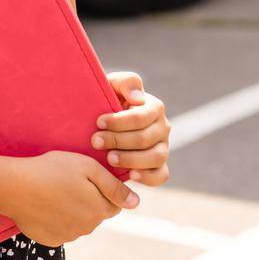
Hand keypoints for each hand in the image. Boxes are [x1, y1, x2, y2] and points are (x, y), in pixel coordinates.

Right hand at [5, 150, 138, 246]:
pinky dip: (56, 220)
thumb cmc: (52, 170)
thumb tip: (136, 203)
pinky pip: (61, 230)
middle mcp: (87, 228)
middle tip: (68, 183)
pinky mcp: (51, 240)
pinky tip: (45, 206)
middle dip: (88, 201)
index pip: (114, 204)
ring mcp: (68, 236)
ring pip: (79, 223)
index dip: (103, 190)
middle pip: (96, 214)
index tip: (86, 179)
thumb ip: (114, 186)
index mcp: (99, 210)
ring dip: (73, 211)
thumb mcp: (87, 168)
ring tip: (54, 193)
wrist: (15, 187)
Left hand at [92, 72, 170, 186]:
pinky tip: (130, 175)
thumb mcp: (113, 85)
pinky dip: (148, 177)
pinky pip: (161, 175)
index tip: (98, 122)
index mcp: (154, 107)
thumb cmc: (108, 100)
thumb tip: (137, 98)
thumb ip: (125, 82)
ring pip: (155, 157)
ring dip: (130, 159)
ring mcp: (163, 148)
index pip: (141, 117)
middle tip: (95, 141)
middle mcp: (163, 128)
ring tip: (109, 158)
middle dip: (118, 140)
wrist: (104, 122)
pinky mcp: (159, 166)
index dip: (119, 121)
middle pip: (144, 138)